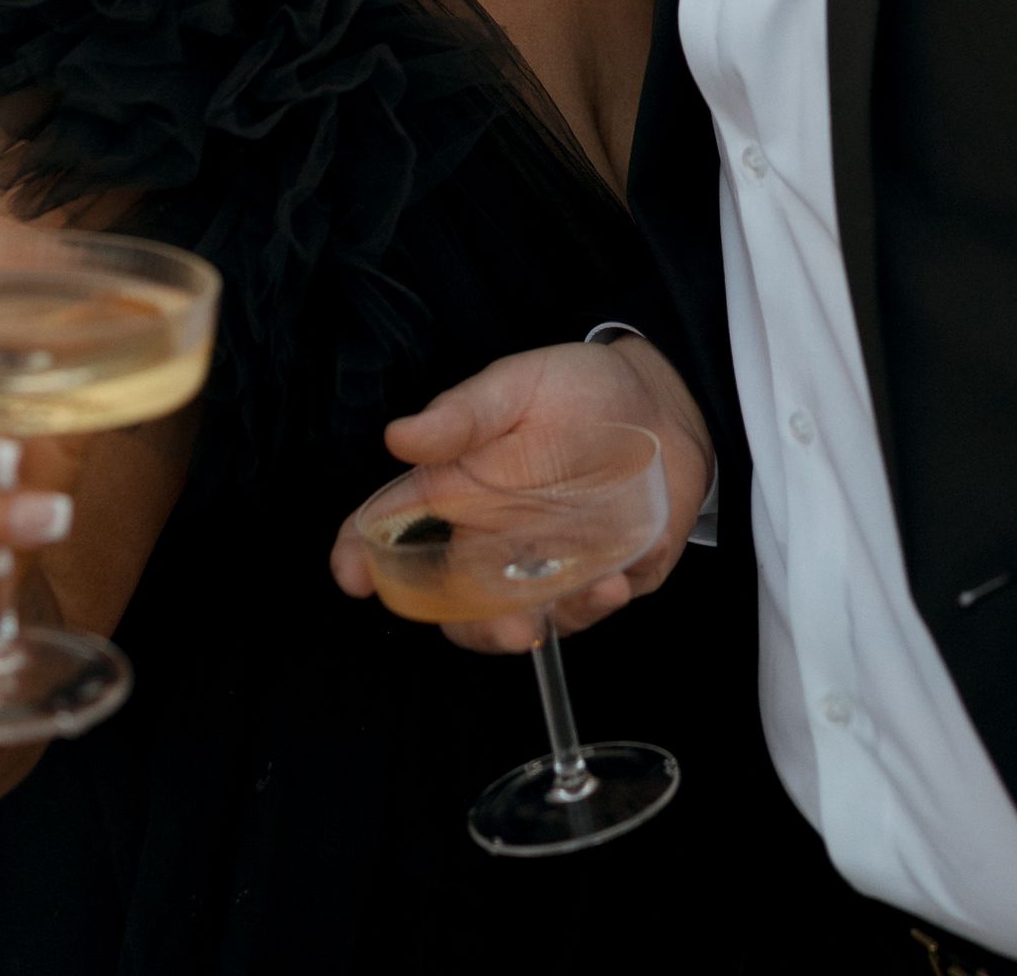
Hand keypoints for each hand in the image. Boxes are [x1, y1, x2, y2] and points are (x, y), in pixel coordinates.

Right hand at [330, 337, 714, 652]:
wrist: (662, 405)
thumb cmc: (578, 389)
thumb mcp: (517, 387)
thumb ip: (463, 414)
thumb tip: (399, 435)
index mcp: (455, 490)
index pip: (389, 530)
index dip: (360, 555)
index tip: (354, 576)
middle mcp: (488, 541)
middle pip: (450, 604)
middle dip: (470, 626)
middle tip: (504, 624)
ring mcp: (540, 569)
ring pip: (512, 622)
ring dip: (531, 629)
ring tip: (559, 609)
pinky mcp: (592, 582)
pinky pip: (580, 612)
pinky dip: (593, 608)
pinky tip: (613, 584)